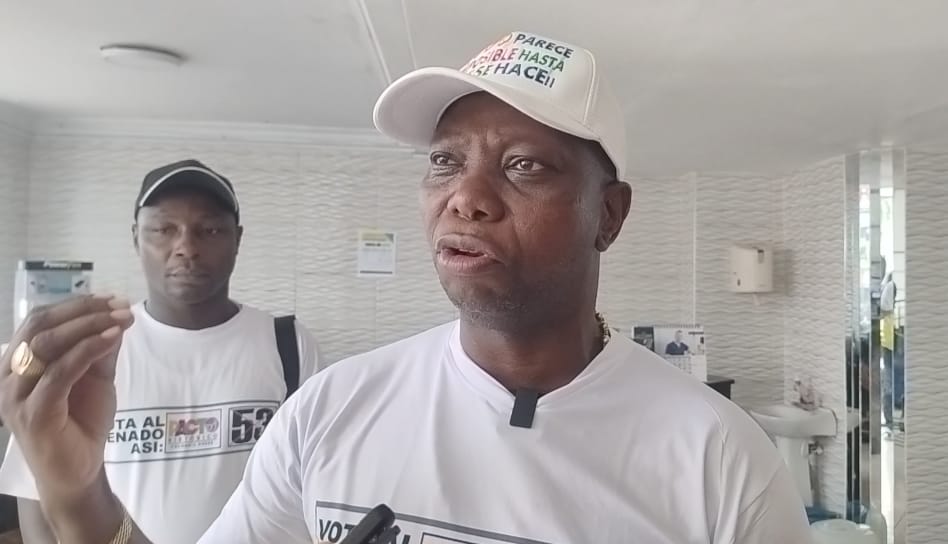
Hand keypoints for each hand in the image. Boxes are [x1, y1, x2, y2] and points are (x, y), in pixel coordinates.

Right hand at [0, 295, 133, 501]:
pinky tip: (111, 339)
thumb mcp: (96, 377)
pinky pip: (59, 373)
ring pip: (46, 345)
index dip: (75, 304)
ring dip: (87, 326)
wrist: (78, 472)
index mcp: (18, 363)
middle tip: (119, 305)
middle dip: (83, 310)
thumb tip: (115, 316)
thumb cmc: (82, 422)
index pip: (39, 320)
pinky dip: (86, 351)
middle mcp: (8, 376)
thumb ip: (100, 349)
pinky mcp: (33, 414)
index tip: (112, 298)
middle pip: (39, 326)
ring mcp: (16, 396)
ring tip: (120, 319)